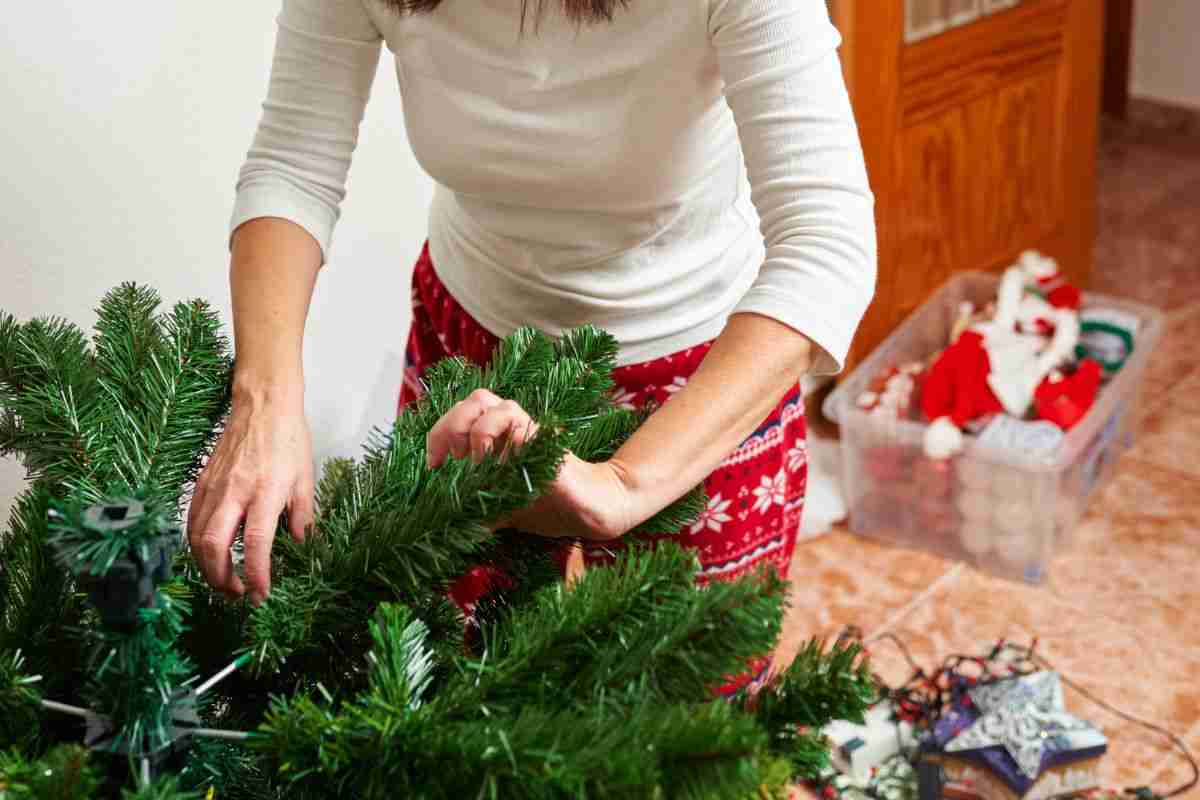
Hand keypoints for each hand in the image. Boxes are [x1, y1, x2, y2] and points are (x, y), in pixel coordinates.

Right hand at [188, 385, 314, 603]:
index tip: (260, 595)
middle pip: (214, 546)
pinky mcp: (202, 483)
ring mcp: (214, 487)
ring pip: (197, 537)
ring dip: (206, 566)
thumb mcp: (305, 479)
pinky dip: (196, 545)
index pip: (257, 543)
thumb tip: (301, 546)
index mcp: (266, 492)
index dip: (256, 574)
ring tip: (224, 581)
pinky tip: (209, 554)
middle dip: (220, 578)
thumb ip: (303, 517)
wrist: (263, 405)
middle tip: (237, 594)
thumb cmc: (288, 439)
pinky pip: (191, 521)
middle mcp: (235, 492)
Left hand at [427, 389, 643, 539]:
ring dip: (464, 429)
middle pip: (466, 401)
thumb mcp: (495, 509)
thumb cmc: (542, 505)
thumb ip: (471, 509)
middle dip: (446, 430)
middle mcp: (507, 424)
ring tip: (470, 462)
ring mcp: (522, 425)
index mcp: (495, 435)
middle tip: (447, 464)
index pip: (457, 415)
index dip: (437, 437)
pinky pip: (507, 416)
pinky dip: (489, 436)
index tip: (433, 468)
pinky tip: (491, 464)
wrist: (584, 510)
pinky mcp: (538, 434)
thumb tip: (439, 524)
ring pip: (481, 399)